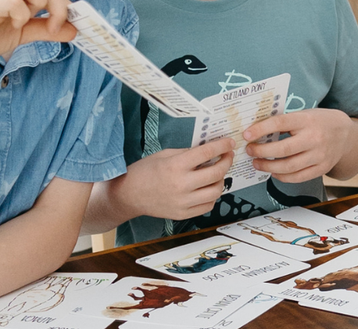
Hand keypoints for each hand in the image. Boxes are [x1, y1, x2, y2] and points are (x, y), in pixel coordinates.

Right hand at [0, 0, 74, 68]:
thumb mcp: (22, 34)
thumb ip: (45, 30)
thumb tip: (74, 30)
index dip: (64, 3)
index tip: (66, 25)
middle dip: (57, 3)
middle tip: (53, 26)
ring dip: (39, 2)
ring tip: (31, 23)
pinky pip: (13, 0)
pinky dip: (20, 14)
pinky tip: (13, 26)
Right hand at [106, 139, 234, 220]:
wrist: (129, 195)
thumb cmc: (144, 171)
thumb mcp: (165, 154)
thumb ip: (188, 153)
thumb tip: (209, 151)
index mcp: (175, 166)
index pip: (207, 153)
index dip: (222, 146)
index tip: (229, 143)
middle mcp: (181, 185)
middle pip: (216, 173)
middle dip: (226, 161)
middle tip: (227, 156)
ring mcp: (183, 202)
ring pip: (216, 191)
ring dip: (221, 180)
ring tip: (217, 173)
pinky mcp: (183, 214)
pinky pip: (208, 205)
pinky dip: (212, 196)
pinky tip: (207, 188)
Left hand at [244, 108, 357, 182]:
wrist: (347, 134)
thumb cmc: (319, 122)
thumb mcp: (304, 115)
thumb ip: (285, 122)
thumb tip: (256, 131)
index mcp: (307, 120)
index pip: (280, 123)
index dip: (261, 130)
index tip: (246, 135)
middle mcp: (315, 138)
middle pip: (283, 149)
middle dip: (261, 152)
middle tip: (249, 151)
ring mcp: (320, 155)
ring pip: (289, 166)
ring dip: (268, 166)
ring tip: (257, 163)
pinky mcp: (322, 168)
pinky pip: (298, 177)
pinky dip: (282, 177)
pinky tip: (273, 172)